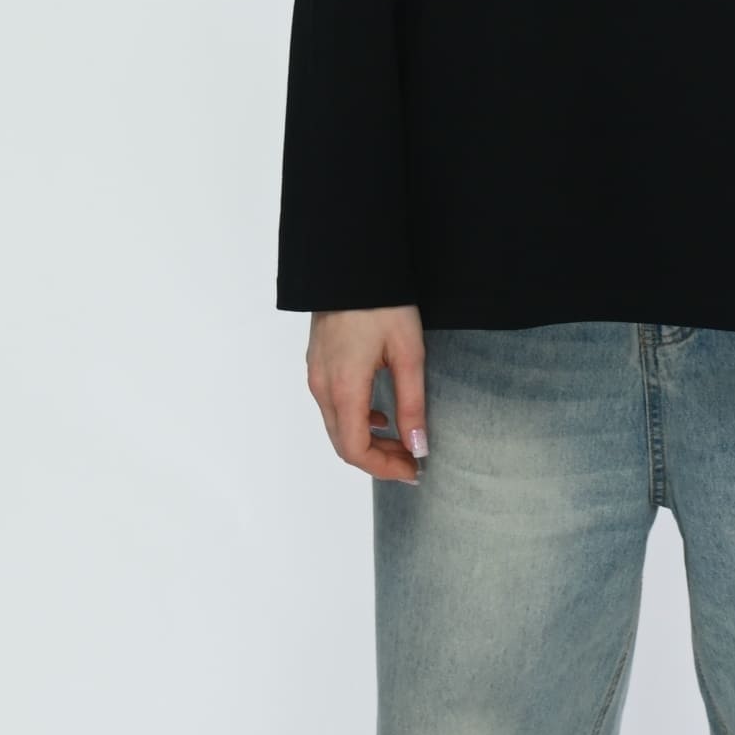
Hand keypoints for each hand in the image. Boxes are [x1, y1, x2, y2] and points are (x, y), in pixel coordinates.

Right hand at [308, 305, 426, 481]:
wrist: (352, 262)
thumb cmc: (383, 304)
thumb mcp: (408, 354)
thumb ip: (412, 404)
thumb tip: (418, 447)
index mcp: (344, 388)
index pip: (355, 450)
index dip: (384, 469)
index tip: (414, 471)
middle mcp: (322, 387)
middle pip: (344, 443)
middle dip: (378, 459)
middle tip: (412, 461)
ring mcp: (316, 375)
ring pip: (336, 427)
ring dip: (368, 441)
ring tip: (402, 441)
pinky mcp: (317, 364)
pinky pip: (331, 407)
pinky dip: (356, 421)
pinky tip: (381, 415)